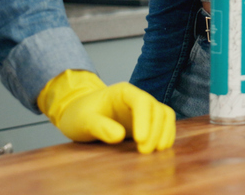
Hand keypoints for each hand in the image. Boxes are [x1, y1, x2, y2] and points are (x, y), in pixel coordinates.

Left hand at [38, 70, 173, 153]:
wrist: (79, 115)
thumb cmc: (79, 115)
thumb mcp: (82, 120)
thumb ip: (99, 126)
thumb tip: (119, 136)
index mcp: (123, 92)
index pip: (141, 102)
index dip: (144, 120)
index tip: (139, 140)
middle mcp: (138, 98)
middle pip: (157, 110)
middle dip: (155, 131)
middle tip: (144, 152)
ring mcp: (144, 110)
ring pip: (165, 116)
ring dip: (164, 134)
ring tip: (155, 152)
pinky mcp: (147, 122)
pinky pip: (164, 125)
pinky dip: (165, 136)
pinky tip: (159, 149)